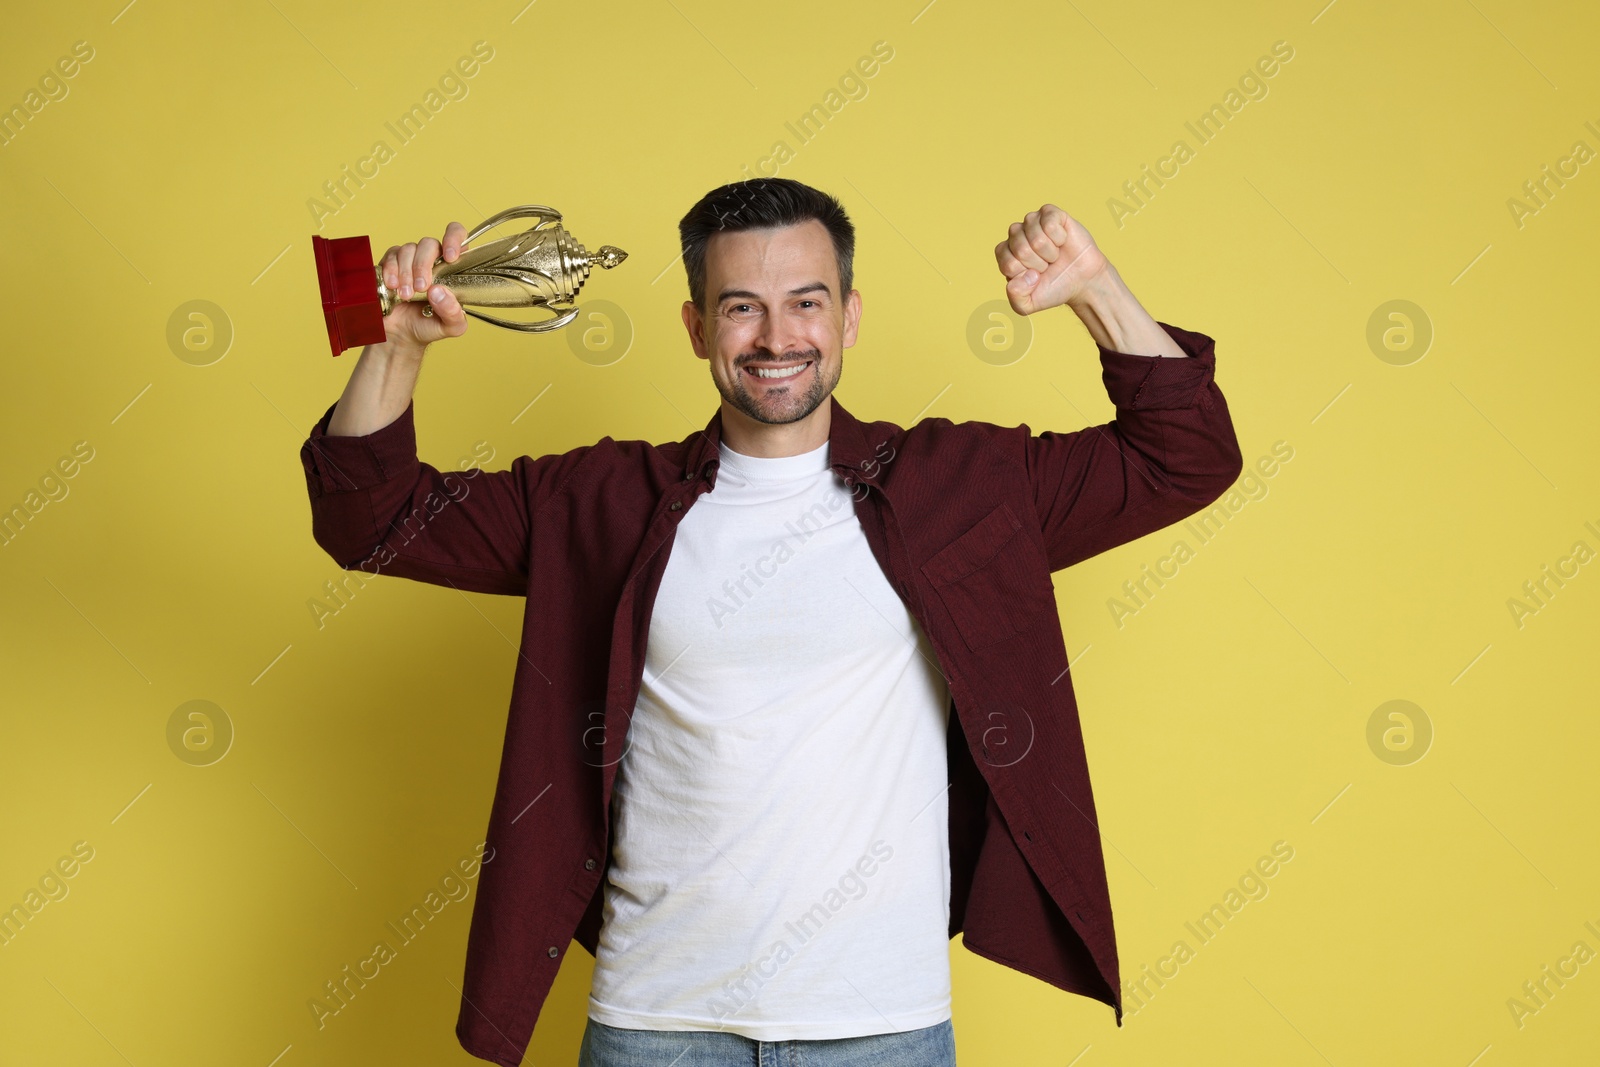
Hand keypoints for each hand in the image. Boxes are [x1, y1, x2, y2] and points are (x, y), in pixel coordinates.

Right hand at [376, 221, 470, 352]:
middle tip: (420, 288)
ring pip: (408, 249)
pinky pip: (391, 256)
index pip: (457, 236)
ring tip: (405, 295)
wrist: (402, 334)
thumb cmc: (430, 325)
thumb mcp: (451, 326)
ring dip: (406, 273)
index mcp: (453, 268)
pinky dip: (391, 270)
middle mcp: (433, 259)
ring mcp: (411, 260)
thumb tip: (439, 291)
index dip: (454, 239)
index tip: (450, 257)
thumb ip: (453, 311)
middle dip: (423, 266)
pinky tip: (392, 286)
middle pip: (429, 243)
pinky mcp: (392, 264)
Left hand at [994, 204, 1107, 315]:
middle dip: (1038, 263)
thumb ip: (1016, 298)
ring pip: (1036, 238)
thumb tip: (1021, 276)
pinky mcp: (1050, 213)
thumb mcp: (1028, 304)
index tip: (1035, 276)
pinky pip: (1050, 224)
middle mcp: (1016, 235)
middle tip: (1047, 265)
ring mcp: (1032, 222)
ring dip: (1050, 252)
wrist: (1082, 281)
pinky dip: (1059, 238)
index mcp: (1005, 254)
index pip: (1007, 262)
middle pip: (1021, 249)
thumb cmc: (1054, 288)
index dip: (1025, 274)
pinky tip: (1062, 241)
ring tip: (1054, 254)